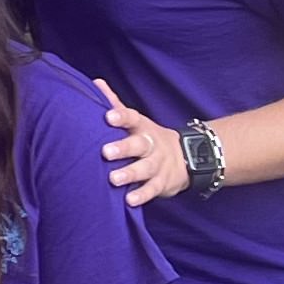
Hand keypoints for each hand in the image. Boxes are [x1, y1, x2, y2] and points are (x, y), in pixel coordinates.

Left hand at [96, 80, 187, 203]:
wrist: (187, 158)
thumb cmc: (148, 138)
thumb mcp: (135, 121)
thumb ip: (115, 104)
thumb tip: (96, 82)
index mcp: (142, 127)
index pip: (132, 118)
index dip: (121, 117)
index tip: (108, 116)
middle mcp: (150, 144)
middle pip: (139, 144)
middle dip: (123, 148)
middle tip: (105, 152)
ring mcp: (158, 164)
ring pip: (145, 168)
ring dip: (130, 173)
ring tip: (113, 179)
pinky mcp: (162, 183)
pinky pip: (152, 189)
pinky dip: (142, 195)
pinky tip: (129, 201)